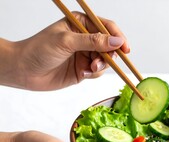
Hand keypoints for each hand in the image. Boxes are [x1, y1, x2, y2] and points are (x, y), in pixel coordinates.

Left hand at [6, 12, 129, 89]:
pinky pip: (98, 71)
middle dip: (109, 55)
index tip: (125, 48)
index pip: (106, 27)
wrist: (25, 71)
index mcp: (81, 24)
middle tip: (102, 61)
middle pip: (109, 45)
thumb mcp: (67, 41)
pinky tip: (82, 73)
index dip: (118, 37)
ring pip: (106, 60)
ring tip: (88, 69)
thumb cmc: (39, 50)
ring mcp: (85, 54)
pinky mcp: (84, 69)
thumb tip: (117, 42)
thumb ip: (93, 41)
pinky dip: (93, 73)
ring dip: (100, 65)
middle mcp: (85, 38)